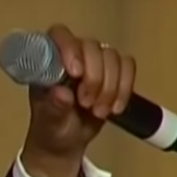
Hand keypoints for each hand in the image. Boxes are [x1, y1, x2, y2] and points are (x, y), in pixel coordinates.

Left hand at [22, 23, 136, 176]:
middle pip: (91, 46)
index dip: (70, 48)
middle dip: (94, 77)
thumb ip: (53, 108)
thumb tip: (61, 94)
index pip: (59, 35)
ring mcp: (94, 61)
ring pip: (112, 56)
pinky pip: (128, 66)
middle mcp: (72, 55)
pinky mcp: (114, 71)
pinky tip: (115, 108)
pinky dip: (125, 88)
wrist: (65, 141)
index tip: (76, 74)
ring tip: (98, 112)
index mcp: (48, 62)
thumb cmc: (50, 127)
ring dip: (110, 86)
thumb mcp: (48, 123)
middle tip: (86, 103)